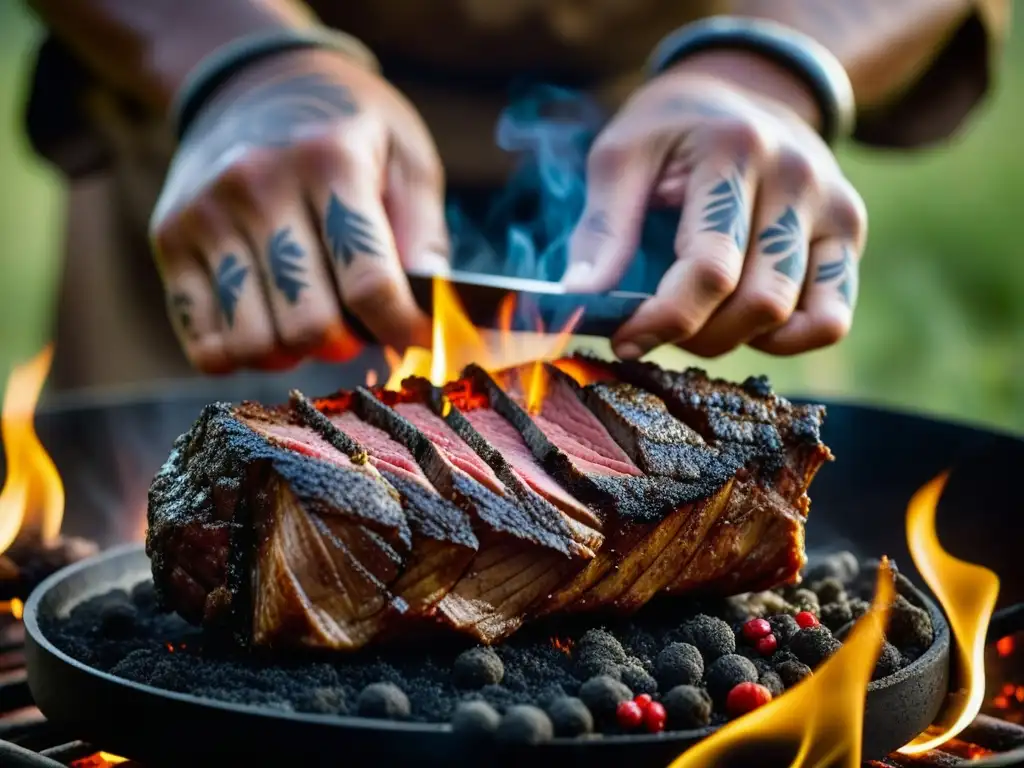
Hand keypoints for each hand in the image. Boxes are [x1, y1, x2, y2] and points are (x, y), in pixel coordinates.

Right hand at [150, 48, 446, 372]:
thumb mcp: (406, 156)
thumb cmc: (347, 130)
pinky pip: (202, 341)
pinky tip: (265, 329)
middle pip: (308, 325)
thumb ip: (425, 235)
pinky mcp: (170, 239)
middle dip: (345, 345)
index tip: (414, 334)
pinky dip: (238, 356)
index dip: (402, 328)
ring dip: (292, 355)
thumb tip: (431, 310)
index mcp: (329, 161)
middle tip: (357, 328)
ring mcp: (205, 214)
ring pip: (252, 342)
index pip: (369, 284)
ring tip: (310, 327)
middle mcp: (258, 186)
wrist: (256, 80)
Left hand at [563, 50, 865, 359]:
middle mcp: (798, 176)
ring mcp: (834, 207)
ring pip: (789, 317)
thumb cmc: (670, 131)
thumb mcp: (621, 157)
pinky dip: (784, 341)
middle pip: (755, 302)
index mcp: (736, 149)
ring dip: (730, 339)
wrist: (744, 89)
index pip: (709, 268)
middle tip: (652, 327)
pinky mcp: (848, 235)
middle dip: (693, 335)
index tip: (623, 339)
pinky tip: (742, 323)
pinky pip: (831, 319)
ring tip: (692, 318)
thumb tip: (579, 300)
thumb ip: (600, 230)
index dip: (662, 319)